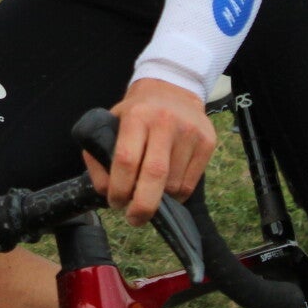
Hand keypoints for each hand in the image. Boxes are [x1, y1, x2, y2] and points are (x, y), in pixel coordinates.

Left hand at [82, 79, 214, 226]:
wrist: (173, 88)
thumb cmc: (137, 112)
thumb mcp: (111, 122)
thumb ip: (100, 155)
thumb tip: (105, 191)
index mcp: (136, 116)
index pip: (125, 159)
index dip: (118, 188)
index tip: (115, 202)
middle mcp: (164, 122)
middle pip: (155, 174)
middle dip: (143, 205)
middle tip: (134, 219)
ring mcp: (189, 132)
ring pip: (174, 184)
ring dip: (160, 198)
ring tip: (150, 190)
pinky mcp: (207, 142)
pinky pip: (191, 183)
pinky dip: (177, 194)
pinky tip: (167, 185)